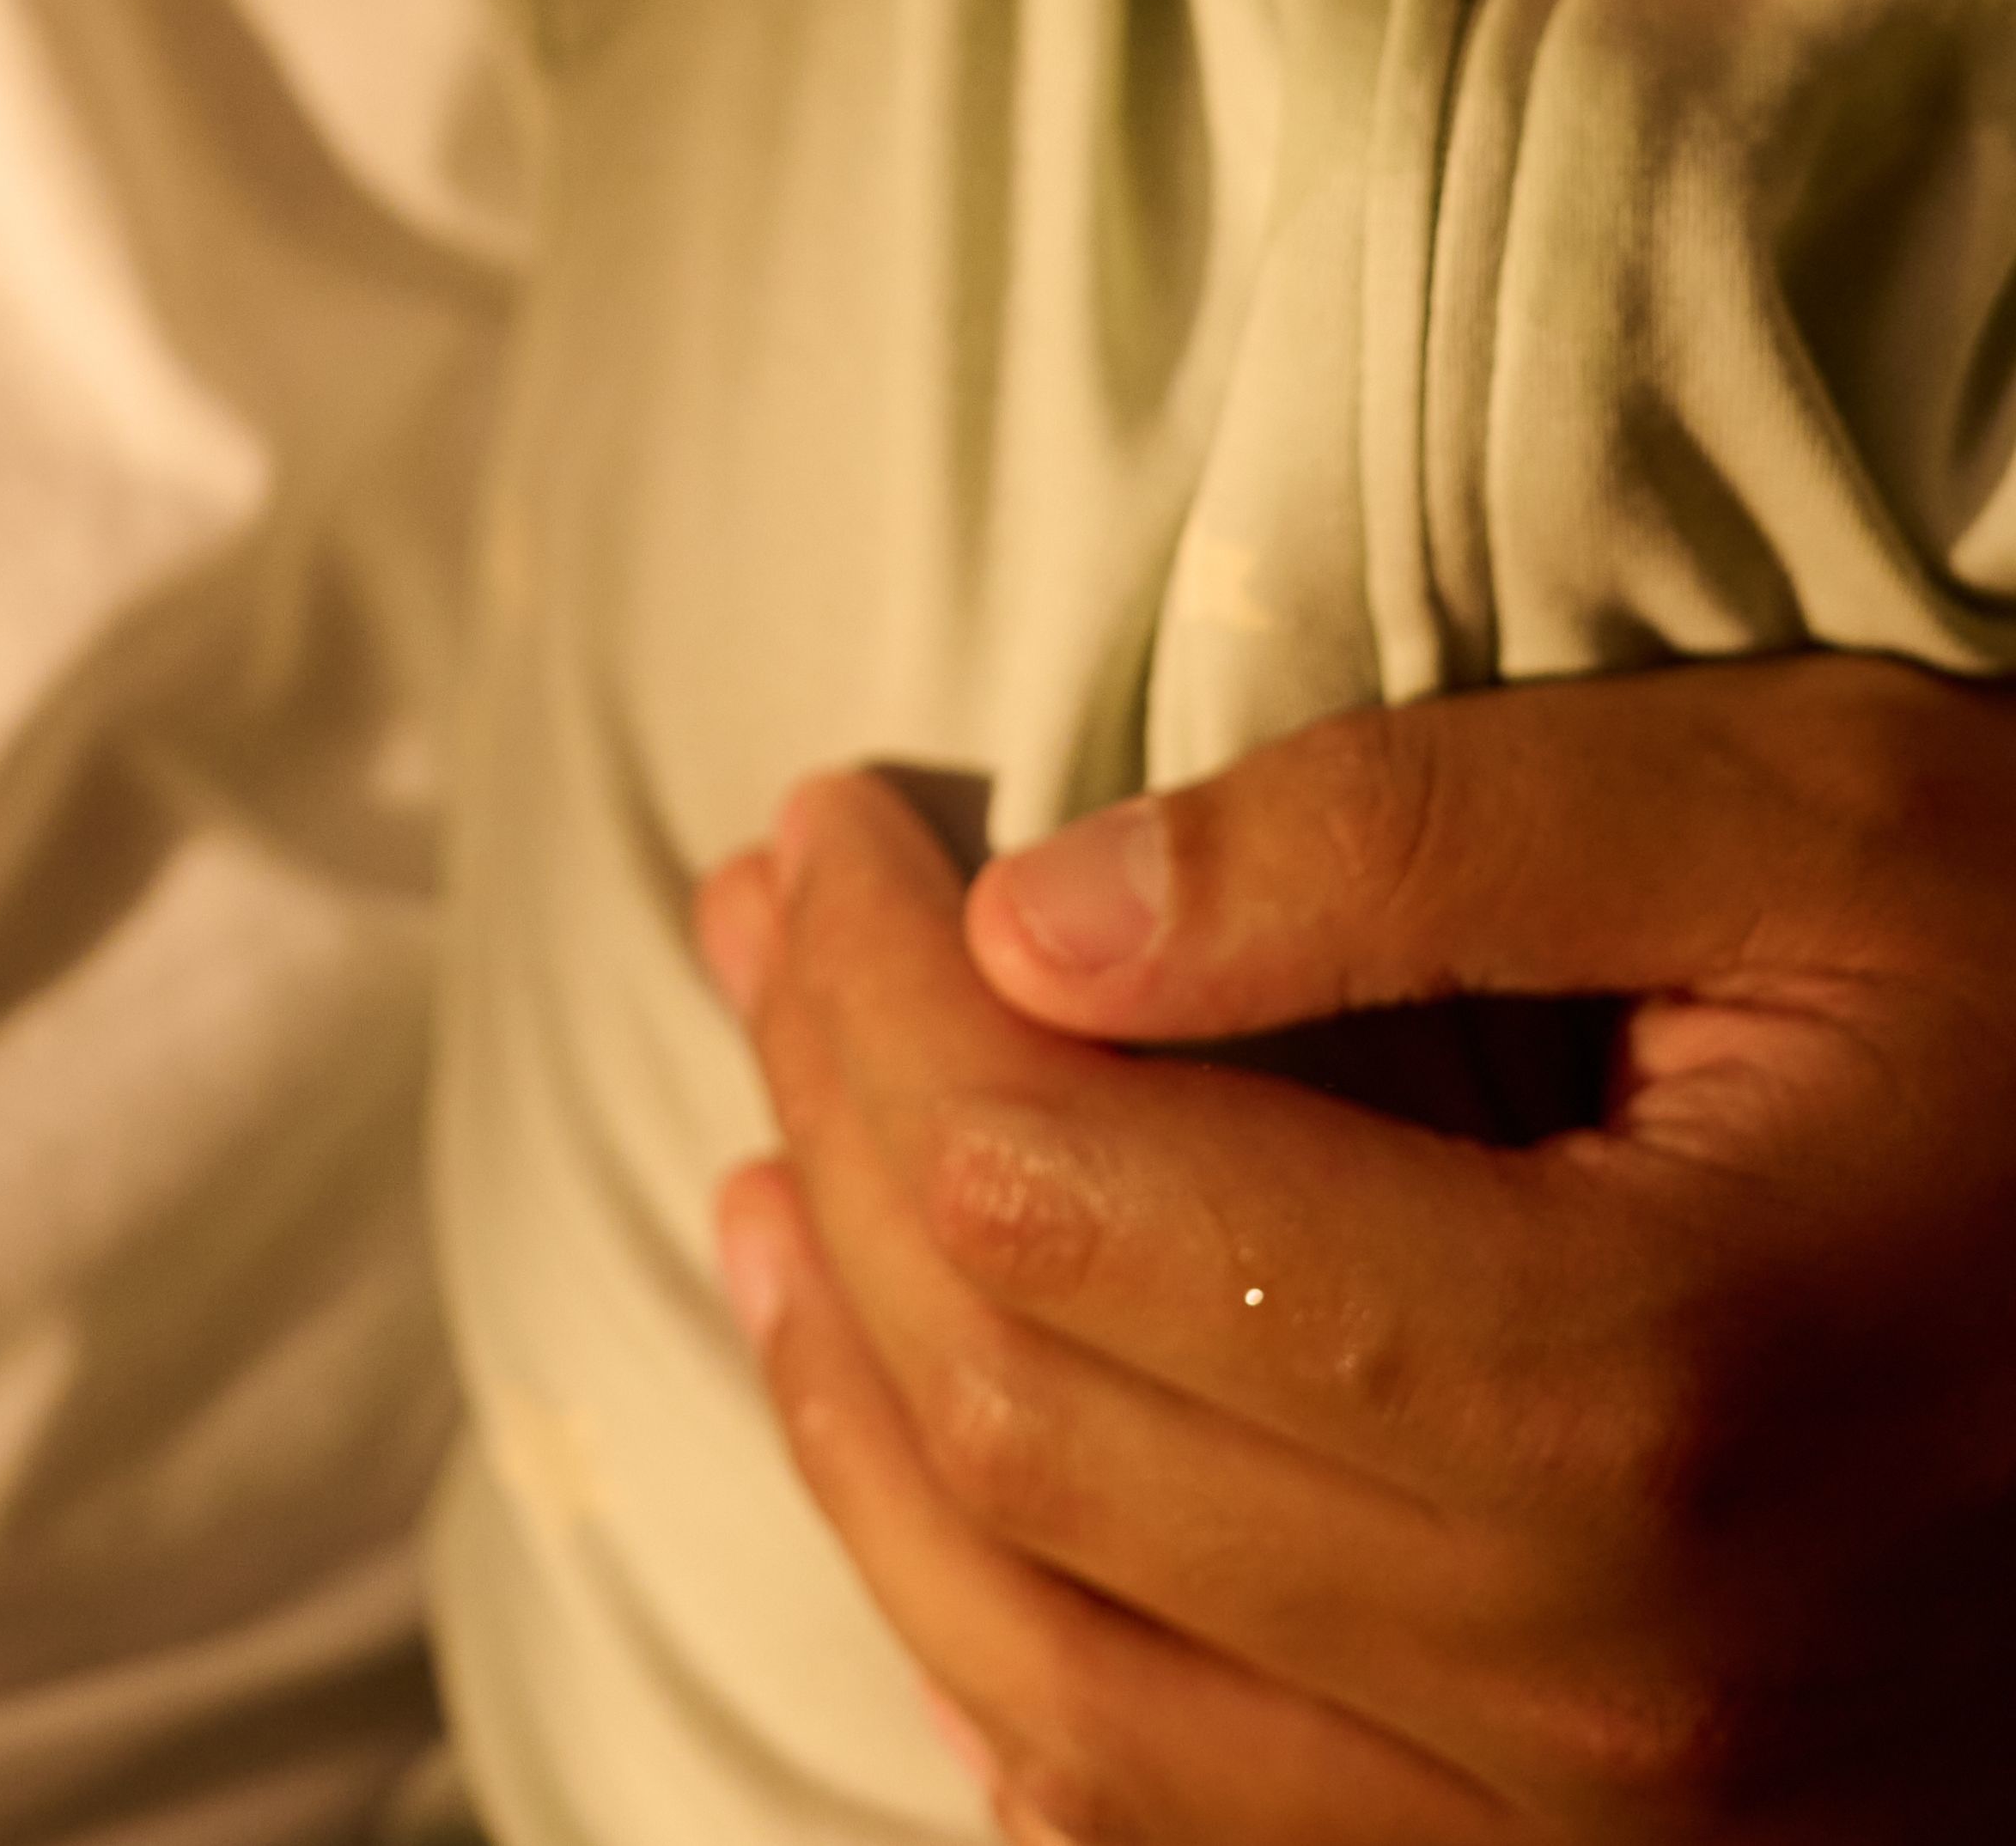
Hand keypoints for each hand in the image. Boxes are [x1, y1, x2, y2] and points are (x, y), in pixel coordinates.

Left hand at [701, 658, 2015, 1842]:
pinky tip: (931, 1486)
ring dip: (852, 1403)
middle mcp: (1597, 1691)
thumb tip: (1049, 918)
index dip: (886, 988)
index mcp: (1636, 1392)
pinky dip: (1005, 1658)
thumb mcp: (1801, 818)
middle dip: (836, 1134)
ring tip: (761, 1187)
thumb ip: (1410, 838)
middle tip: (774, 928)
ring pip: (1049, 1663)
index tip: (831, 823)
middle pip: (1025, 1407)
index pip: (1063, 1191)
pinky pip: (1196, 1839)